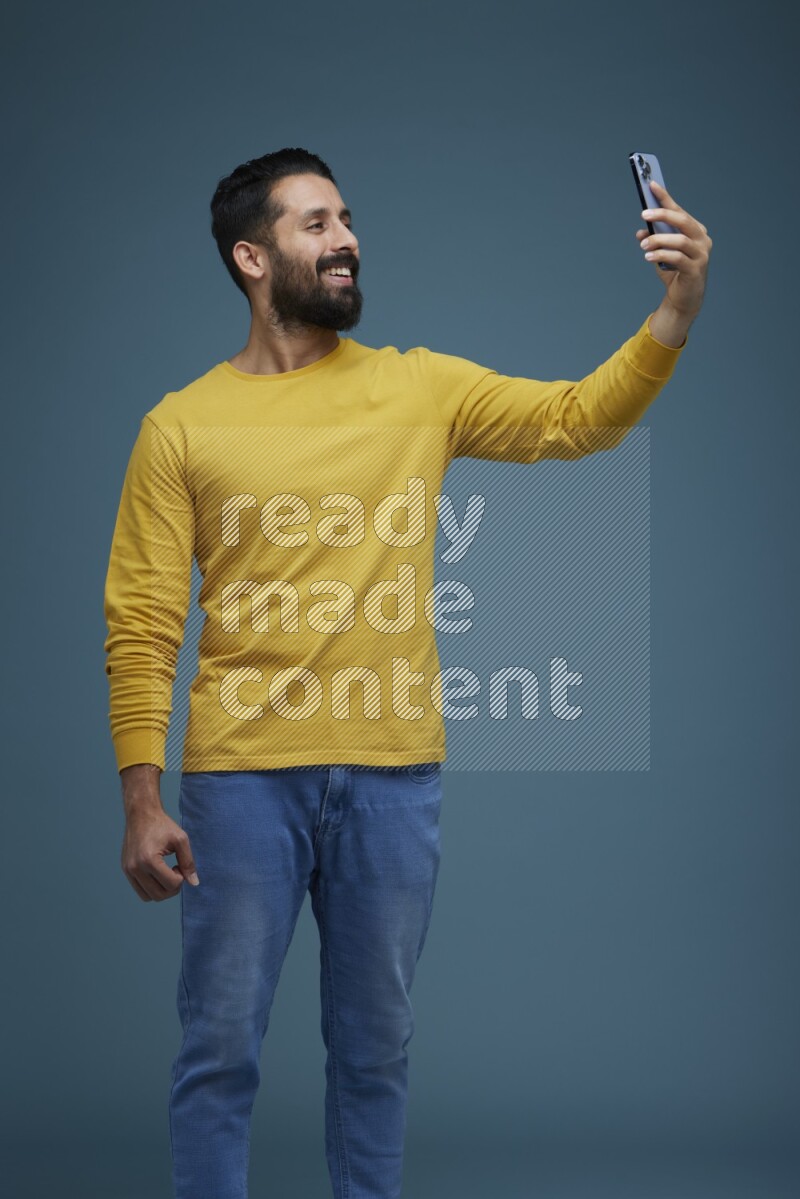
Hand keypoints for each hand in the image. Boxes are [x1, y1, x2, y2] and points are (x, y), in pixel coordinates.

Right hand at [121, 803, 199, 902]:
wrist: (141, 814)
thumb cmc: (162, 825)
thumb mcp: (181, 840)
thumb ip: (189, 862)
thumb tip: (194, 883)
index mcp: (149, 860)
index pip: (171, 884)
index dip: (181, 877)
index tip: (179, 864)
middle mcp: (135, 868)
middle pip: (159, 895)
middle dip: (172, 887)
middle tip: (175, 870)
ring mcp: (128, 870)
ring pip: (149, 897)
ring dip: (162, 890)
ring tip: (166, 872)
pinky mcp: (126, 870)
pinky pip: (140, 891)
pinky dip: (152, 888)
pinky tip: (158, 872)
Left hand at [635, 179, 711, 321]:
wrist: (683, 298)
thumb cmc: (674, 271)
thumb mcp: (661, 252)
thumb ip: (653, 240)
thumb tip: (641, 231)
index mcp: (695, 230)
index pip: (679, 210)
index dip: (665, 198)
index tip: (652, 185)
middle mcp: (702, 239)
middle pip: (683, 221)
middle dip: (663, 214)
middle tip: (644, 214)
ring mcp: (701, 254)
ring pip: (680, 240)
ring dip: (659, 239)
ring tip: (643, 245)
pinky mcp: (696, 269)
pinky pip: (678, 258)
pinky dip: (661, 255)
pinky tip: (649, 257)